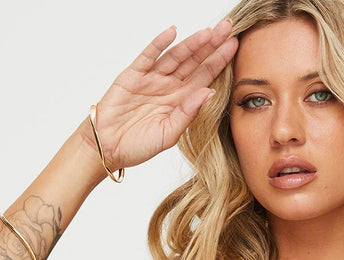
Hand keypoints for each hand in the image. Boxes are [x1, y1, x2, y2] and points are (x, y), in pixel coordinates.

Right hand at [80, 19, 238, 170]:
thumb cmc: (138, 145)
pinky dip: (159, 44)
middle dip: (211, 45)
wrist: (109, 148)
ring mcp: (152, 79)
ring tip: (208, 31)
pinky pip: (148, 56)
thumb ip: (189, 114)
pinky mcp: (133, 75)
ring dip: (191, 43)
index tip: (235, 46)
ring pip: (175, 56)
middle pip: (194, 61)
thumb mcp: (169, 134)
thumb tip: (210, 93)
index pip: (205, 77)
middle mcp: (169, 86)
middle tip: (228, 28)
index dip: (219, 61)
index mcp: (181, 101)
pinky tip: (172, 33)